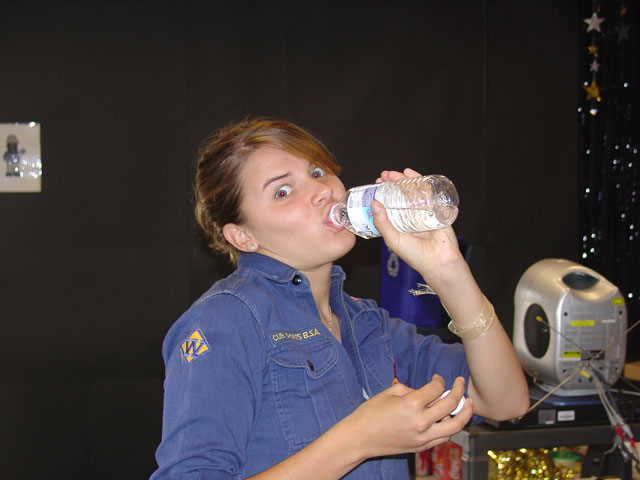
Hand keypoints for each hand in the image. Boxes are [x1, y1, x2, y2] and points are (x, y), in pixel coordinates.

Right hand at [347, 375, 472, 458]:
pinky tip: (451, 419)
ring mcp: (423, 437)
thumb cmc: (370, 413)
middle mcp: (421, 422)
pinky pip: (443, 437)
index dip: (439, 380)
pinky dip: (450, 427)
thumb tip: (426, 393)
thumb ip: (412, 390)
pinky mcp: (421, 447)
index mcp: (412, 404)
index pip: (436, 388)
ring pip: (454, 426)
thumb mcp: (390, 393)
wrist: (359, 438)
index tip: (437, 378)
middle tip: (460, 383)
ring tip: (468, 403)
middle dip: (458, 390)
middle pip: (451, 405)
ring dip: (464, 413)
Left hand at [371, 169, 464, 285]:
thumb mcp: (392, 239)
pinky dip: (420, 181)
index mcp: (398, 223)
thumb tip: (373, 204)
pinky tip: (411, 174)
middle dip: (392, 183)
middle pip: (400, 194)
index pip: (388, 203)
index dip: (382, 193)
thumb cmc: (414, 255)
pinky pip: (427, 192)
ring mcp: (422, 211)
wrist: (438, 260)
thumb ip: (382, 223)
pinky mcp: (435, 208)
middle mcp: (409, 215)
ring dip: (403, 180)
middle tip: (384, 176)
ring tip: (394, 174)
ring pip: (412, 191)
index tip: (376, 184)